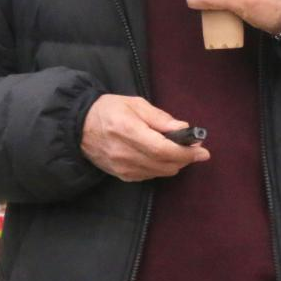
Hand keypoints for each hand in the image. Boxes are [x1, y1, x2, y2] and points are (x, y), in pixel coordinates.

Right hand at [81, 94, 209, 181]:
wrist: (78, 127)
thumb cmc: (109, 110)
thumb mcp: (136, 104)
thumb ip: (161, 119)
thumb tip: (184, 130)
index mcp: (128, 131)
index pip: (163, 149)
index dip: (185, 152)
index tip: (202, 149)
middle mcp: (125, 153)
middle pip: (164, 164)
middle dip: (185, 158)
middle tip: (197, 149)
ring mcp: (122, 168)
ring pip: (159, 172)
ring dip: (175, 164)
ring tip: (181, 151)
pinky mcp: (121, 175)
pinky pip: (149, 176)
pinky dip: (160, 168)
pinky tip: (162, 157)